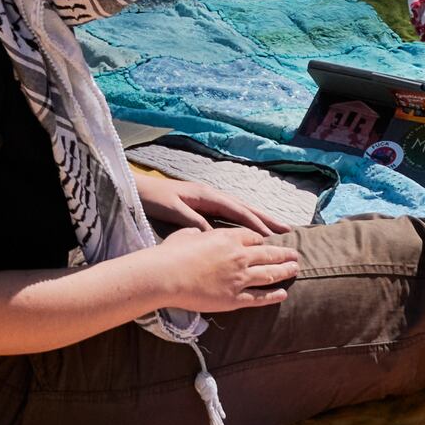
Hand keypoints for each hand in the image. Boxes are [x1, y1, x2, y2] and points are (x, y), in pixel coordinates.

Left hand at [133, 169, 274, 232]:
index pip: (237, 210)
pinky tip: (250, 231)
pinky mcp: (203, 206)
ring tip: (275, 230)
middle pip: (244, 207)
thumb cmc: (154, 199)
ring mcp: (208, 200)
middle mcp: (212, 196)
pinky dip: (243, 221)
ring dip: (257, 220)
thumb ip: (194, 221)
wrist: (138, 189)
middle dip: (265, 218)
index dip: (255, 222)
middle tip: (286, 229)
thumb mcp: (174, 210)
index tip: (272, 235)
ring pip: (239, 210)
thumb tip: (215, 235)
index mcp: (207, 195)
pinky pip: (229, 215)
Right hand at [148, 228, 302, 315]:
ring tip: (295, 270)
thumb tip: (198, 232)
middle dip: (284, 254)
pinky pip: (260, 297)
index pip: (254, 237)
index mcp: (228, 238)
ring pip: (270, 274)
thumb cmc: (172, 253)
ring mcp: (239, 278)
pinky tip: (283, 293)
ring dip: (285, 271)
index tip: (269, 242)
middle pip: (268, 254)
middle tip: (295, 254)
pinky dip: (273, 295)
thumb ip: (197, 233)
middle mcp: (239, 256)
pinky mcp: (235, 298)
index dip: (263, 240)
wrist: (167, 275)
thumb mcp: (186, 233)